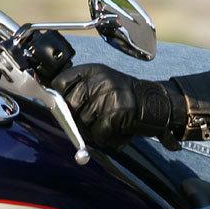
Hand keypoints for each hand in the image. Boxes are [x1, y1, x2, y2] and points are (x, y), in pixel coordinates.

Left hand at [49, 63, 185, 150]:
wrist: (155, 103)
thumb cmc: (124, 98)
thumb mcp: (101, 83)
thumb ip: (79, 91)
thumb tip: (55, 106)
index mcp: (92, 70)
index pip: (60, 83)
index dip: (59, 98)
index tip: (65, 107)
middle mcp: (98, 80)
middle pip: (69, 107)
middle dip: (77, 119)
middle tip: (93, 120)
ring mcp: (107, 96)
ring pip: (83, 124)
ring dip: (94, 130)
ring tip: (109, 124)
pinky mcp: (115, 113)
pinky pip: (98, 134)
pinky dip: (107, 138)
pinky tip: (117, 130)